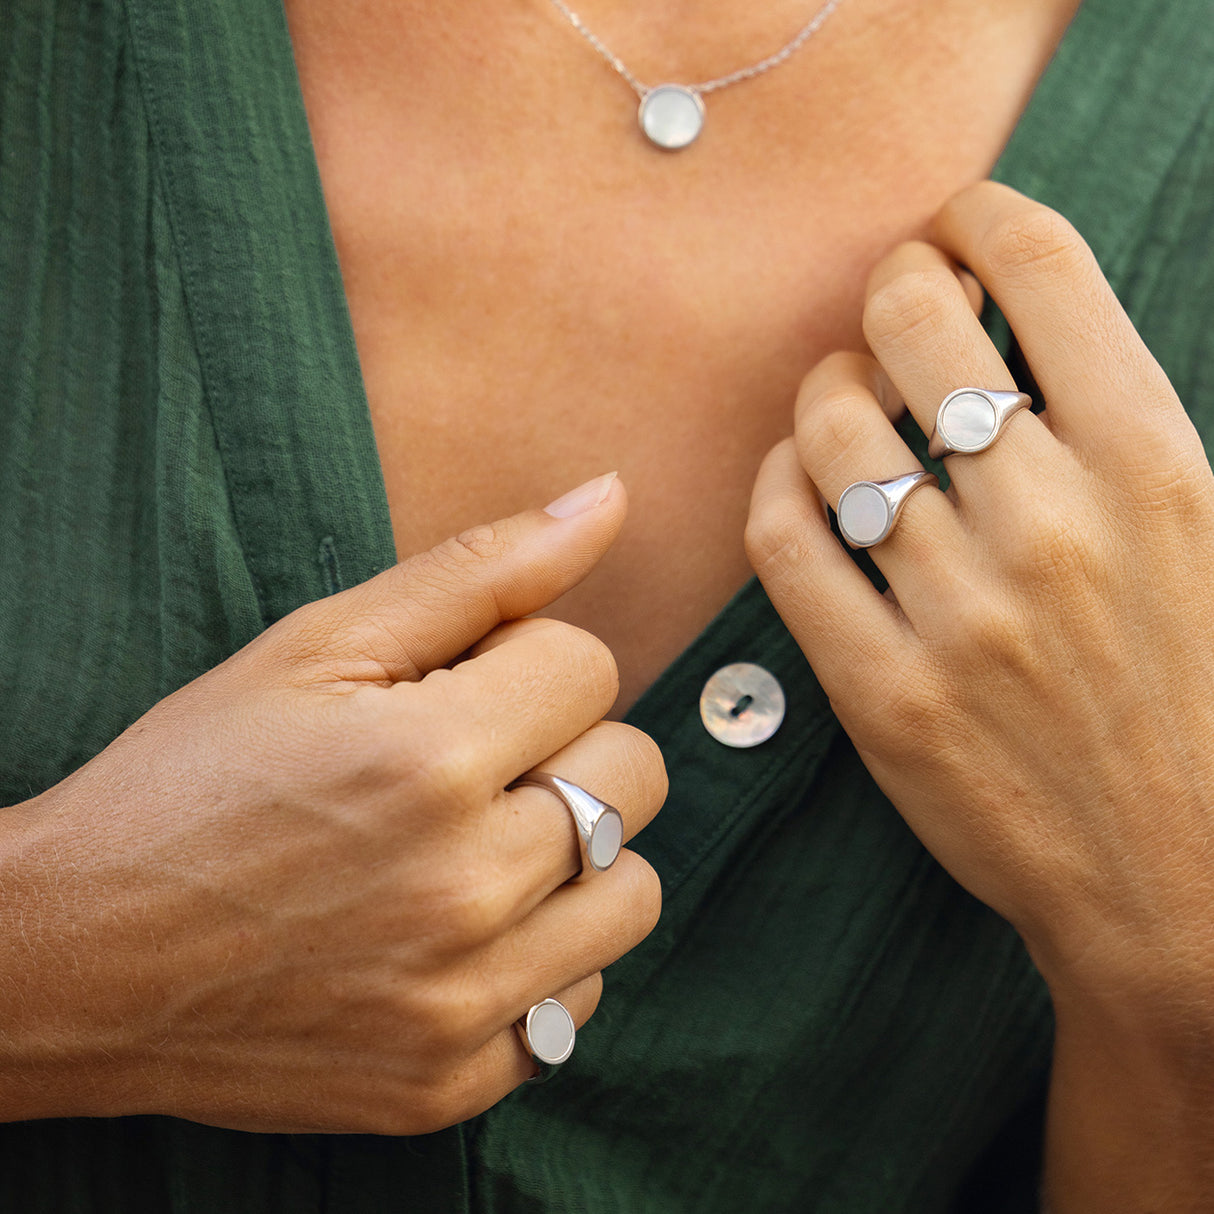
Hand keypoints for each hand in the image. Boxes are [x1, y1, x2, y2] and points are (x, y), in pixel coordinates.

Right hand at [2, 473, 664, 1134]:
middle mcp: (466, 889)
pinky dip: (540, 959)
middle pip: (636, 774)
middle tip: (464, 768)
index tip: (454, 693)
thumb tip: (610, 496)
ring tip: (472, 850)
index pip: (591, 665)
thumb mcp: (320, 645)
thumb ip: (482, 569)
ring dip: (574, 857)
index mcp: (432, 760)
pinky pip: (581, 1001)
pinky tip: (456, 938)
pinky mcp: (453, 1080)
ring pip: (632, 891)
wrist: (81, 957)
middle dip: (563, 748)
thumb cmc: (196, 780)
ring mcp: (464, 1001)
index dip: (523, 665)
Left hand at [746, 181, 1213, 1015]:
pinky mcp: (882, 690)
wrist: (1181, 878)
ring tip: (840, 403)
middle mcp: (1054, 522)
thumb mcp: (1203, 535)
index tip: (957, 227)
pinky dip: (775, 486)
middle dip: (889, 288)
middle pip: (915, 325)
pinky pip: (783, 539)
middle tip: (890, 308)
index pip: (1042, 268)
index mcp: (1156, 465)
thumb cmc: (1198, 695)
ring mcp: (959, 611)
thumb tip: (1010, 325)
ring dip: (823, 391)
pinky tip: (795, 482)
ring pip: (831, 429)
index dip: (980, 218)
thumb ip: (1117, 428)